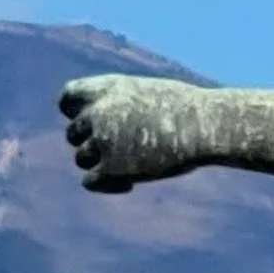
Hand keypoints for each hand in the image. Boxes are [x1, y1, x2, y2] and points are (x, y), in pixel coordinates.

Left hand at [60, 72, 210, 191]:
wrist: (204, 126)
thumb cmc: (188, 110)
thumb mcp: (151, 95)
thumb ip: (124, 107)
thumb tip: (107, 130)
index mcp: (107, 87)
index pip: (68, 97)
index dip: (74, 112)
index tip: (90, 122)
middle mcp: (98, 111)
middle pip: (73, 134)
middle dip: (91, 143)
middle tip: (121, 151)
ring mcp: (101, 140)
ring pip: (81, 158)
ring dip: (101, 164)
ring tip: (132, 165)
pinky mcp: (110, 167)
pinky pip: (90, 182)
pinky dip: (107, 185)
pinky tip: (131, 183)